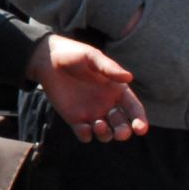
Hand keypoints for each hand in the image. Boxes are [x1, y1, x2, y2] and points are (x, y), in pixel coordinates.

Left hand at [26, 34, 148, 142]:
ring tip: (98, 124)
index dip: (140, 120)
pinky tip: (83, 127)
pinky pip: (85, 135)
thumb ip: (109, 68)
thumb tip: (129, 77)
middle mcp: (108, 105)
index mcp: (117, 90)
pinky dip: (86, 135)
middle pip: (122, 126)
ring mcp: (92, 114)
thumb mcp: (92, 57)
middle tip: (120, 133)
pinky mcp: (75, 119)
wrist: (48, 60)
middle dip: (123, 132)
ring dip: (105, 134)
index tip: (140, 129)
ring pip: (105, 134)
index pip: (133, 109)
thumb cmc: (74, 55)